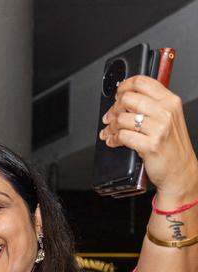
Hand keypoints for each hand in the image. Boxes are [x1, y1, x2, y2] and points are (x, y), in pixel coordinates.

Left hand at [100, 75, 197, 201]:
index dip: (124, 86)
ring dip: (111, 126)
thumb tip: (127, 97)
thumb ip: (152, 105)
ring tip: (109, 131)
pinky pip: (122, 136)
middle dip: (114, 108)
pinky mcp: (150, 145)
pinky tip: (113, 141)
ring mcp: (159, 128)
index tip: (117, 93)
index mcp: (170, 101)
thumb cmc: (172, 145)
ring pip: (122, 118)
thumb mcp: (168, 118)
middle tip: (110, 116)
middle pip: (128, 98)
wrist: (180, 170)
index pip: (142, 82)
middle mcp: (166, 112)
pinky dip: (113, 139)